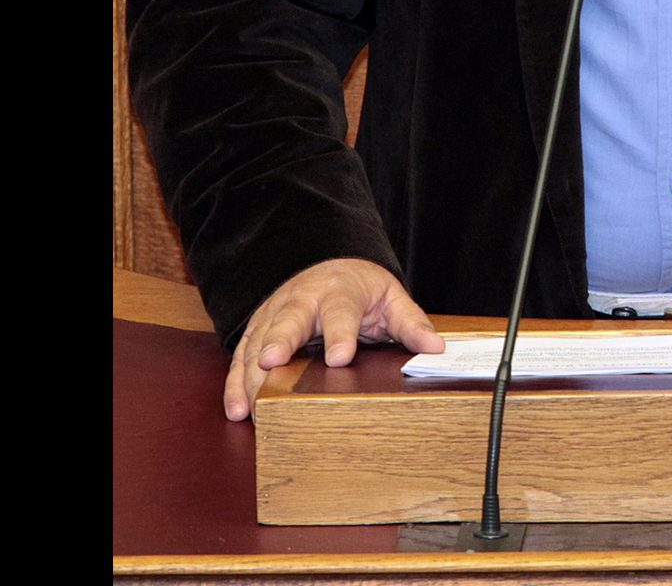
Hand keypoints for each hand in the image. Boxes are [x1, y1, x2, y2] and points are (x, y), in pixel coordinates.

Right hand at [223, 257, 444, 420]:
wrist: (326, 263)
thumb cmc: (360, 287)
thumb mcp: (391, 297)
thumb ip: (411, 323)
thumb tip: (435, 347)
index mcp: (339, 292)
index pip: (340, 312)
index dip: (340, 335)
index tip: (340, 357)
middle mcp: (302, 300)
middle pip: (289, 320)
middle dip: (279, 341)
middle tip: (271, 363)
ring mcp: (276, 314)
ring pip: (259, 340)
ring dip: (251, 371)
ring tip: (249, 404)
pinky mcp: (259, 330)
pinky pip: (243, 355)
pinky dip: (237, 382)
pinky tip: (237, 408)